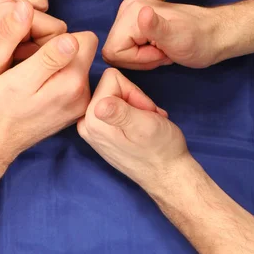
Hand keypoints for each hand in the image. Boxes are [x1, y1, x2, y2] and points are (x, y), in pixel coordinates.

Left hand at [0, 0, 68, 101]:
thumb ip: (11, 30)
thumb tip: (27, 5)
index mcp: (11, 10)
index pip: (56, 28)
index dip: (49, 51)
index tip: (27, 63)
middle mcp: (11, 8)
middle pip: (50, 31)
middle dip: (42, 51)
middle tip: (17, 66)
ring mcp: (8, 17)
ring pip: (42, 38)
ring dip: (34, 54)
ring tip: (11, 66)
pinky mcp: (6, 27)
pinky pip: (30, 40)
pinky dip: (26, 54)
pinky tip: (9, 64)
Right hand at [0, 30, 98, 158]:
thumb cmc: (2, 106)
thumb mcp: (20, 78)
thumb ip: (49, 58)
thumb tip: (73, 40)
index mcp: (74, 82)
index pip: (87, 40)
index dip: (62, 37)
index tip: (41, 50)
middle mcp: (84, 94)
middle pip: (83, 53)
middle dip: (61, 51)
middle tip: (33, 66)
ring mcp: (80, 104)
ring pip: (77, 66)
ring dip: (58, 65)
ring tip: (34, 79)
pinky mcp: (73, 109)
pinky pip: (72, 81)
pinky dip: (56, 79)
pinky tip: (38, 90)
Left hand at [77, 68, 187, 192]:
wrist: (167, 175)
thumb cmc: (161, 150)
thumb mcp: (144, 126)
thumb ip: (120, 113)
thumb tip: (99, 105)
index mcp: (92, 119)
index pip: (112, 78)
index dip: (133, 91)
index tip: (143, 111)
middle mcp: (86, 123)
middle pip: (111, 86)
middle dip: (134, 98)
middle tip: (146, 118)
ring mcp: (93, 128)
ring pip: (116, 95)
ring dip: (136, 106)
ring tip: (145, 125)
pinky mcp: (101, 132)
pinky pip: (116, 108)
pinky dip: (133, 113)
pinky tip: (141, 129)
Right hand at [102, 0, 225, 69]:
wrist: (214, 35)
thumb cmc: (199, 40)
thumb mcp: (178, 37)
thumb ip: (156, 26)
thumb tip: (142, 13)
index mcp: (130, 11)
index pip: (112, 51)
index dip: (136, 59)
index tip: (159, 52)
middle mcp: (125, 10)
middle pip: (113, 51)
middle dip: (139, 59)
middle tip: (163, 52)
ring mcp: (128, 16)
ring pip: (119, 53)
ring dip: (142, 58)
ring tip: (163, 50)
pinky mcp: (133, 24)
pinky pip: (125, 50)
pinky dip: (143, 55)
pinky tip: (160, 48)